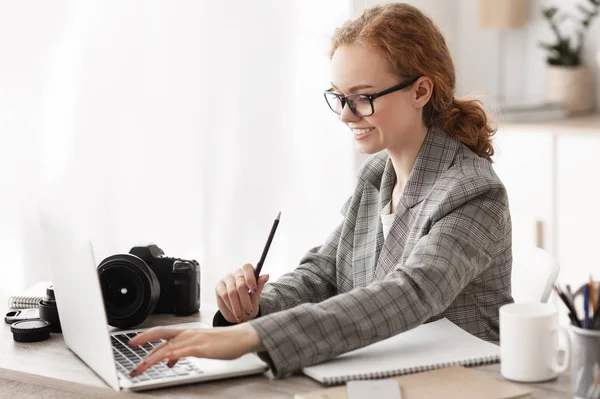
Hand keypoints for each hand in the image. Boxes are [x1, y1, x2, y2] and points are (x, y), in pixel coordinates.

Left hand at [127, 323, 263, 376]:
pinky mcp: (203, 347)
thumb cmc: (223, 342)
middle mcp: (187, 334)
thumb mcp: (198, 348)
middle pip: (160, 336)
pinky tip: (166, 359)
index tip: (133, 342)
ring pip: (169, 346)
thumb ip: (181, 352)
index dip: (145, 336)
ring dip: (153, 357)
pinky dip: (174, 354)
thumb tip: (168, 361)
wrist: (241, 337)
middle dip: (143, 342)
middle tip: (130, 350)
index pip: (161, 333)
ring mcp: (194, 340)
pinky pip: (185, 350)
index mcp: (186, 333)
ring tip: (142, 366)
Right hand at [216, 264, 268, 322]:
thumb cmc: (250, 301)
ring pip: (232, 291)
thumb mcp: (256, 296)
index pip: (248, 268)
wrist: (241, 311)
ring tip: (241, 316)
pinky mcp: (219, 286)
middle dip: (245, 300)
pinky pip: (224, 295)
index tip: (253, 291)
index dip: (251, 279)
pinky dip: (230, 306)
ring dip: (237, 306)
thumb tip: (266, 276)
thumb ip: (259, 285)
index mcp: (247, 271)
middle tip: (249, 311)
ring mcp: (227, 279)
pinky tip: (234, 313)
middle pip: (240, 283)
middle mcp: (237, 273)